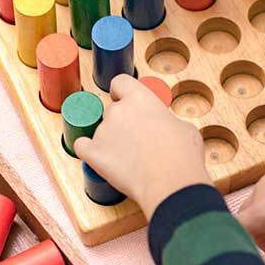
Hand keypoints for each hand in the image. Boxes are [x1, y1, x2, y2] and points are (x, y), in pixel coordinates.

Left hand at [74, 75, 210, 218]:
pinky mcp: (94, 154)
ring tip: (129, 160)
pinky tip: (99, 157)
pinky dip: (88, 151)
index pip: (120, 82)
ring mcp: (103, 131)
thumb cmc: (181, 155)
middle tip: (136, 140)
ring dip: (110, 140)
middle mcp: (117, 111)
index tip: (124, 99)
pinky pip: (82, 146)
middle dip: (121, 122)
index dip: (122, 92)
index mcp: (140, 98)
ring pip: (101, 131)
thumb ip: (164, 120)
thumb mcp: (182, 127)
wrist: (170, 182)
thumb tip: (162, 126)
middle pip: (112, 110)